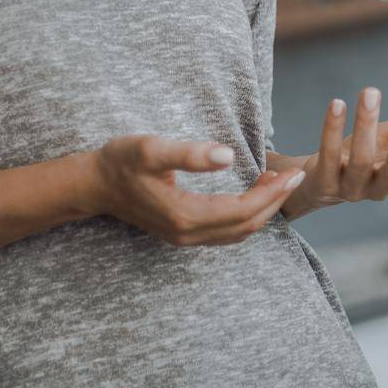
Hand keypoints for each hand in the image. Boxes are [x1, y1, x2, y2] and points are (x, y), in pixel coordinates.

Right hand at [91, 136, 303, 245]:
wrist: (93, 184)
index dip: (272, 193)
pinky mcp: (183, 234)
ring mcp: (185, 238)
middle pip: (246, 225)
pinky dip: (246, 216)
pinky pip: (226, 232)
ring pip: (238, 232)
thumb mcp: (152, 149)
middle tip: (294, 175)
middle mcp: (188, 234)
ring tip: (277, 181)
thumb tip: (229, 155)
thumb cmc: (121, 161)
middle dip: (273, 201)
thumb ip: (190, 153)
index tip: (292, 173)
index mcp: (185, 216)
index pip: (243, 210)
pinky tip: (253, 193)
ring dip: (262, 209)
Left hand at [284, 87, 387, 216]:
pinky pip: (328, 154)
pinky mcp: (324, 183)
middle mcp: (378, 190)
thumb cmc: (364, 154)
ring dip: (366, 125)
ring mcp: (350, 189)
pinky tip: (337, 103)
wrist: (320, 180)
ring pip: (360, 161)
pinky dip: (332, 128)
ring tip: (371, 93)